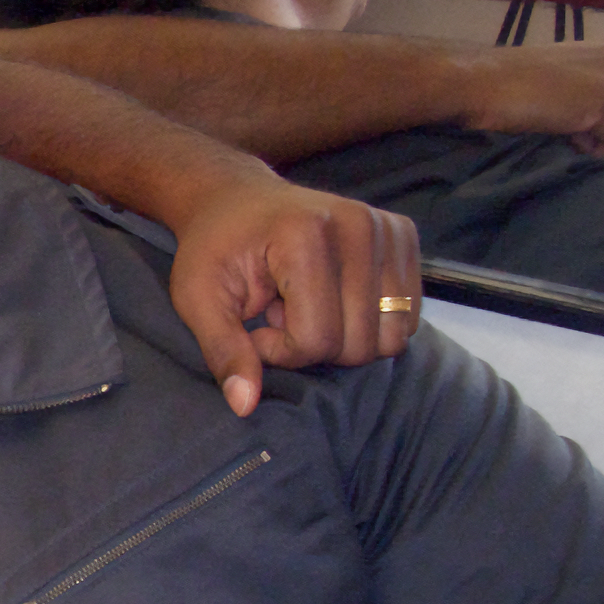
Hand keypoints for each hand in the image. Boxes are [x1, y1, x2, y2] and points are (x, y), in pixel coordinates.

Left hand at [167, 177, 421, 416]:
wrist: (236, 198)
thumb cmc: (213, 249)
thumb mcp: (197, 299)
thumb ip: (223, 351)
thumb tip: (245, 405)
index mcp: (306, 234)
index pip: (317, 338)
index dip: (280, 351)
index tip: (257, 326)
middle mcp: (358, 225)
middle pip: (359, 343)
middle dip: (312, 346)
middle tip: (280, 314)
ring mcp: (388, 228)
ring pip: (389, 336)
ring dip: (342, 336)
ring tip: (305, 304)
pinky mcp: (403, 235)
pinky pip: (406, 317)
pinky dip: (368, 321)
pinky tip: (330, 296)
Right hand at [459, 42, 603, 171]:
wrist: (476, 81)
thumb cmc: (506, 87)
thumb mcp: (563, 89)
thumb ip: (592, 101)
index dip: (601, 131)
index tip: (564, 119)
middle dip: (603, 141)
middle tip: (560, 126)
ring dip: (598, 150)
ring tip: (560, 129)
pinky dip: (596, 158)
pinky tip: (564, 134)